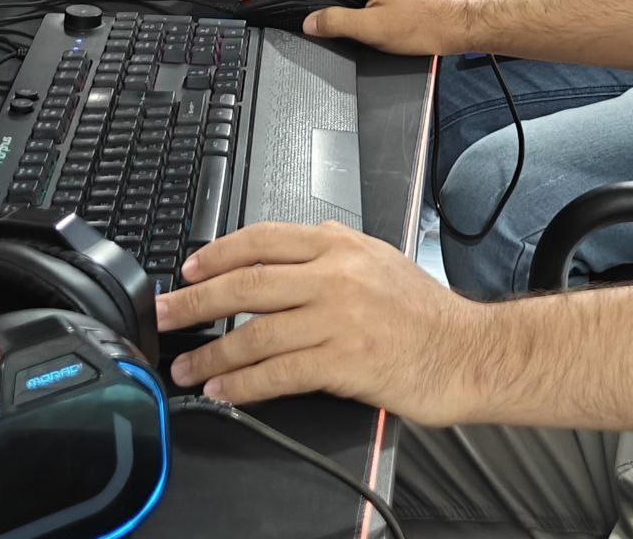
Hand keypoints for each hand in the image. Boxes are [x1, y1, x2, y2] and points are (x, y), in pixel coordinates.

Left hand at [158, 221, 489, 421]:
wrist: (469, 352)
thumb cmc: (427, 314)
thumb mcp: (380, 261)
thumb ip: (333, 251)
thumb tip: (282, 254)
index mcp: (341, 245)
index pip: (262, 239)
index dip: (216, 254)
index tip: (187, 270)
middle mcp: (337, 275)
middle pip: (247, 283)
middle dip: (194, 301)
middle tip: (163, 315)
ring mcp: (339, 318)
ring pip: (256, 332)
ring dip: (212, 355)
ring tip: (186, 368)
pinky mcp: (344, 362)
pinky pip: (278, 373)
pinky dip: (243, 385)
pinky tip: (224, 391)